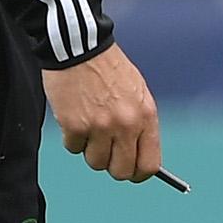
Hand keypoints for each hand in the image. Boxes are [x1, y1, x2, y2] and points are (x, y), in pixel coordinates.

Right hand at [41, 43, 161, 181]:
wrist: (81, 49)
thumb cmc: (110, 70)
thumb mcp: (137, 93)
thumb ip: (140, 125)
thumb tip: (140, 157)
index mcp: (145, 116)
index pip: (149, 164)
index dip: (139, 173)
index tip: (132, 171)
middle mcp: (125, 125)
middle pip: (121, 171)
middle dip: (112, 165)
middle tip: (106, 150)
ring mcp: (99, 127)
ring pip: (95, 162)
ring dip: (91, 149)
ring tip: (91, 124)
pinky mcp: (75, 126)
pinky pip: (74, 149)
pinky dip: (73, 138)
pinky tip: (76, 115)